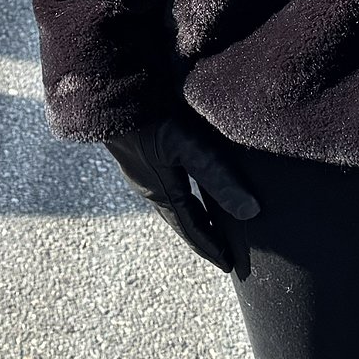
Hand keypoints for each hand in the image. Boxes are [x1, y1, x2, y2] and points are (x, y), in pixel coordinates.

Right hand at [105, 114, 260, 271]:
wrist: (107, 92)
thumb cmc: (150, 118)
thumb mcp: (190, 149)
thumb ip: (218, 178)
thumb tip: (251, 212)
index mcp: (163, 192)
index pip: (192, 229)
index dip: (212, 247)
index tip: (229, 265)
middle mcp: (150, 185)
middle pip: (181, 218)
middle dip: (202, 234)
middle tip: (221, 249)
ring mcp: (141, 168)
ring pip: (172, 200)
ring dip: (191, 213)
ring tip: (208, 218)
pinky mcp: (138, 150)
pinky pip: (165, 182)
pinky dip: (181, 192)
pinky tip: (183, 178)